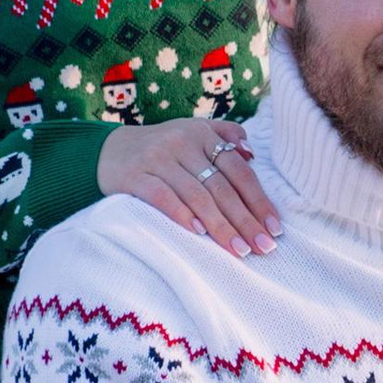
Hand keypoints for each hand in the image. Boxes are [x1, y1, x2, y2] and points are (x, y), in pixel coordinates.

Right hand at [98, 117, 280, 256]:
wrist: (107, 151)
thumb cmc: (161, 149)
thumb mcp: (192, 132)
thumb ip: (224, 135)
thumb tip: (251, 153)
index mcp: (202, 134)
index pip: (239, 171)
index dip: (259, 200)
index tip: (275, 228)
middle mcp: (182, 143)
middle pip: (222, 187)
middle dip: (245, 220)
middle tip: (263, 247)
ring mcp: (157, 158)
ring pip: (197, 195)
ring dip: (221, 226)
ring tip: (239, 250)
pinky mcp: (134, 175)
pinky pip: (162, 196)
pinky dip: (182, 215)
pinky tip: (199, 233)